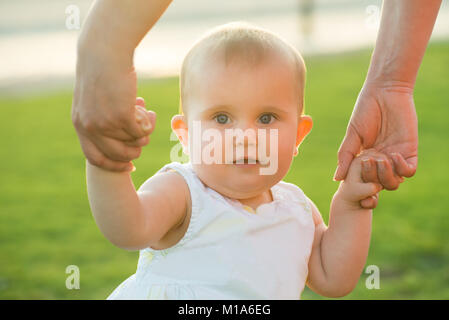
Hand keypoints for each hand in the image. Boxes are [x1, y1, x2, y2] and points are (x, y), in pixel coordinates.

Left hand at [72, 64, 154, 171]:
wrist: (104, 54)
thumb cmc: (101, 72)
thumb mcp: (92, 99)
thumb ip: (98, 118)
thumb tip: (118, 136)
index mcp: (80, 124)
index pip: (94, 157)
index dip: (113, 165)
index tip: (128, 165)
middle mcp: (90, 127)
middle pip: (116, 154)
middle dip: (133, 153)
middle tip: (143, 143)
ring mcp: (106, 123)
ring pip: (131, 142)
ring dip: (143, 136)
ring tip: (148, 121)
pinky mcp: (122, 115)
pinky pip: (140, 132)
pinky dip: (148, 126)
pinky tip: (150, 115)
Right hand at [334, 82, 417, 203]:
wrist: (385, 93)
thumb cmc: (365, 111)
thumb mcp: (352, 136)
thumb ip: (346, 157)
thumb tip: (337, 179)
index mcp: (366, 160)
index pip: (365, 183)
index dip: (361, 187)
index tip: (354, 182)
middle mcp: (381, 162)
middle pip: (379, 186)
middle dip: (372, 179)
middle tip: (367, 161)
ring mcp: (396, 157)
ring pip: (394, 182)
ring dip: (385, 176)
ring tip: (380, 158)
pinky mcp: (410, 150)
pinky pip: (409, 171)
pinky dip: (401, 168)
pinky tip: (392, 154)